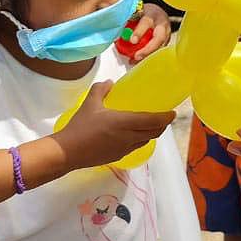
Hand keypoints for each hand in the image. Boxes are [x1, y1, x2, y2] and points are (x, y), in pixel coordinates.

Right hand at [54, 80, 174, 170]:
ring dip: (152, 133)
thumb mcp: (90, 104)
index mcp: (125, 122)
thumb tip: (109, 83)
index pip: (153, 121)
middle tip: (163, 117)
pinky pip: (136, 147)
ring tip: (151, 125)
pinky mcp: (118, 156)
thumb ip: (100, 90)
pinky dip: (141, 140)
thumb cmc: (80, 126)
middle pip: (154, 133)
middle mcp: (129, 137)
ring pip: (146, 141)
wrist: (67, 152)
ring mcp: (124, 149)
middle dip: (162, 125)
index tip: (172, 113)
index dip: (166, 118)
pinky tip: (134, 135)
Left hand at [124, 3, 171, 63]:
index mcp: (152, 14)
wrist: (157, 13)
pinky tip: (137, 61)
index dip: (140, 32)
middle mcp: (162, 24)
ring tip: (134, 60)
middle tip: (136, 56)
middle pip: (159, 38)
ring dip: (147, 56)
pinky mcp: (166, 43)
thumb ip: (128, 19)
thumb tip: (115, 28)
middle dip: (148, 49)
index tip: (132, 40)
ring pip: (160, 47)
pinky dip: (147, 57)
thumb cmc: (144, 13)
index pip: (147, 22)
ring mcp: (167, 35)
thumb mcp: (136, 11)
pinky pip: (158, 51)